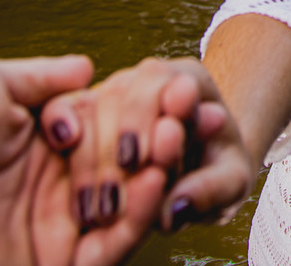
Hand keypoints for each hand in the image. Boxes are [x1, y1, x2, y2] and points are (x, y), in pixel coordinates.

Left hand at [0, 53, 163, 265]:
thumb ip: (42, 79)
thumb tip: (87, 65)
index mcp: (37, 141)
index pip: (105, 128)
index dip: (134, 115)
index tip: (162, 97)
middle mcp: (48, 185)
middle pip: (121, 168)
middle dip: (150, 147)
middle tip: (174, 128)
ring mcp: (47, 227)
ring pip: (121, 210)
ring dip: (150, 182)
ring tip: (166, 154)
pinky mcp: (44, 264)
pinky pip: (104, 251)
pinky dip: (134, 222)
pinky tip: (150, 185)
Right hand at [40, 57, 255, 231]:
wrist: (199, 170)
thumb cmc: (217, 172)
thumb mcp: (230, 182)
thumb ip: (209, 191)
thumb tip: (172, 211)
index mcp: (188, 82)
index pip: (165, 83)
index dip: (149, 117)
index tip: (142, 158)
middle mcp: (147, 79)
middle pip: (123, 91)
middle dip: (119, 133)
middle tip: (122, 174)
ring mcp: (114, 91)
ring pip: (91, 104)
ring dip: (90, 151)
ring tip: (97, 201)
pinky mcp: (86, 109)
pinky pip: (64, 107)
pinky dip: (60, 125)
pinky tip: (63, 144)